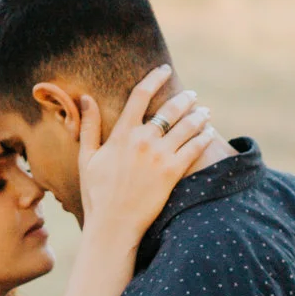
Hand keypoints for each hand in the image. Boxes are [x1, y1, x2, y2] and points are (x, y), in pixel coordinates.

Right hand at [76, 66, 213, 251]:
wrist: (113, 225)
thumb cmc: (97, 194)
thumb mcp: (87, 158)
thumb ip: (89, 126)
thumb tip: (85, 97)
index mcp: (121, 134)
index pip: (140, 96)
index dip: (154, 78)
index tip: (164, 70)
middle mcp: (142, 141)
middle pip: (169, 109)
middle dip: (184, 98)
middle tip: (192, 95)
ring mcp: (159, 156)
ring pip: (186, 126)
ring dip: (198, 115)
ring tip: (205, 111)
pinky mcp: (173, 172)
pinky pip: (194, 148)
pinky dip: (204, 136)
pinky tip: (209, 132)